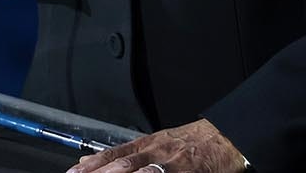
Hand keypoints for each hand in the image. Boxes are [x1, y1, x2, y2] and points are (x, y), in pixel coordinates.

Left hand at [68, 119, 246, 172]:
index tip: (76, 171)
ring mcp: (173, 166)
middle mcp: (159, 152)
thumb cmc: (197, 142)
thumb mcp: (162, 141)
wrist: (229, 137)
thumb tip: (98, 161)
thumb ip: (133, 152)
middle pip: (124, 166)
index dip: (95, 164)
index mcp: (151, 143)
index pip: (116, 154)